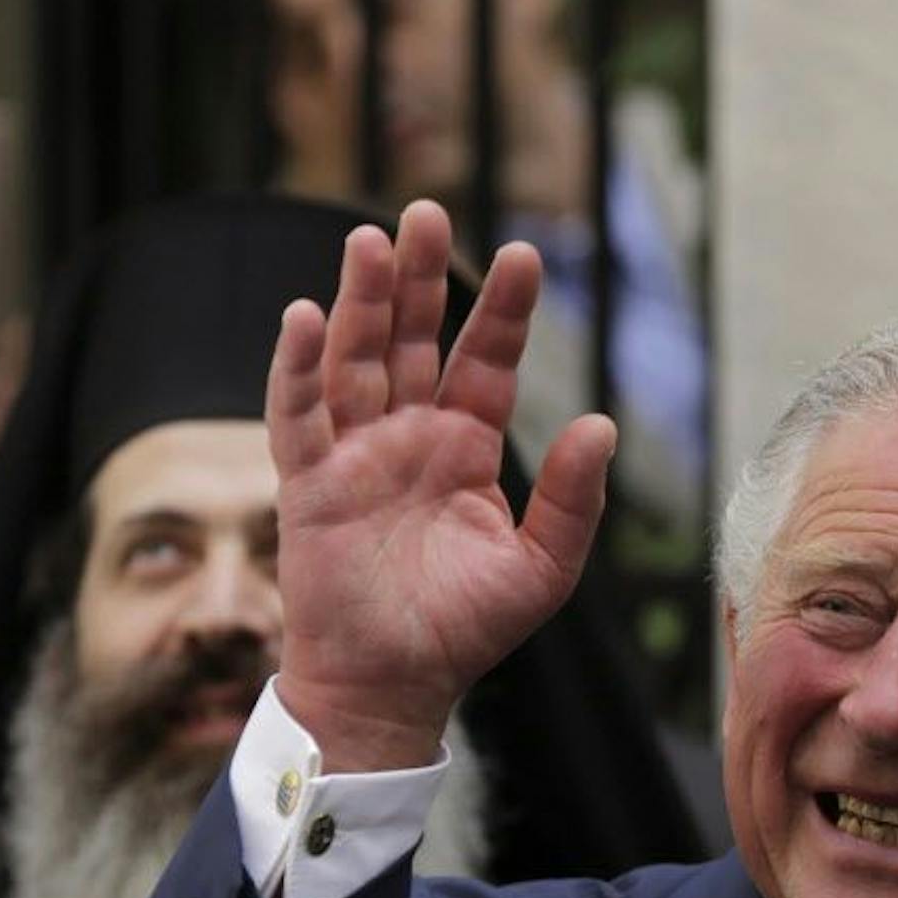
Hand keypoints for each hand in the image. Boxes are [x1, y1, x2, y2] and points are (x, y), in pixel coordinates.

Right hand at [268, 200, 615, 770]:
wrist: (391, 687)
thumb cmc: (463, 632)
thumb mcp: (540, 569)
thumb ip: (572, 500)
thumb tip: (600, 425)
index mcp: (464, 448)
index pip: (485, 361)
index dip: (503, 311)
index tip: (525, 254)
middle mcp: (408, 437)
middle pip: (414, 340)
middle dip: (421, 277)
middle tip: (428, 210)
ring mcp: (354, 455)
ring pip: (357, 360)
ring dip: (363, 301)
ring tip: (371, 239)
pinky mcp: (307, 484)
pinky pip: (298, 415)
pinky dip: (298, 367)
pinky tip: (306, 316)